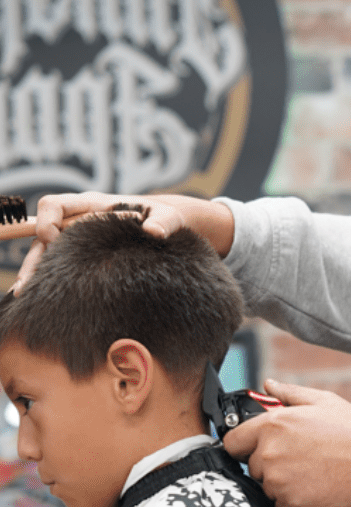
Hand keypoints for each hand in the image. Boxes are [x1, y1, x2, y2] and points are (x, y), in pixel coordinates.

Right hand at [13, 192, 235, 293]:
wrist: (166, 230)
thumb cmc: (165, 218)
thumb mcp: (169, 218)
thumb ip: (163, 222)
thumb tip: (155, 232)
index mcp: (92, 205)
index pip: (54, 204)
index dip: (48, 220)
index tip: (54, 238)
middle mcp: (77, 221)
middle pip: (42, 235)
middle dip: (33, 259)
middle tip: (26, 285)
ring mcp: (76, 241)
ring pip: (45, 254)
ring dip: (34, 274)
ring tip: (25, 296)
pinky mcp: (81, 258)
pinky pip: (58, 268)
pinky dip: (49, 282)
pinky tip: (42, 301)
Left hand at [222, 380, 350, 506]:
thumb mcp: (325, 402)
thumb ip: (290, 394)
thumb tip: (269, 385)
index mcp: (273, 425)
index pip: (233, 441)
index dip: (244, 444)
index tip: (255, 447)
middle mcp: (270, 454)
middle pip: (253, 465)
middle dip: (271, 463)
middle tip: (301, 457)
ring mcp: (278, 483)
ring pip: (268, 487)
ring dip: (283, 483)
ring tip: (314, 472)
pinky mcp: (291, 506)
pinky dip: (295, 501)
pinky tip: (317, 488)